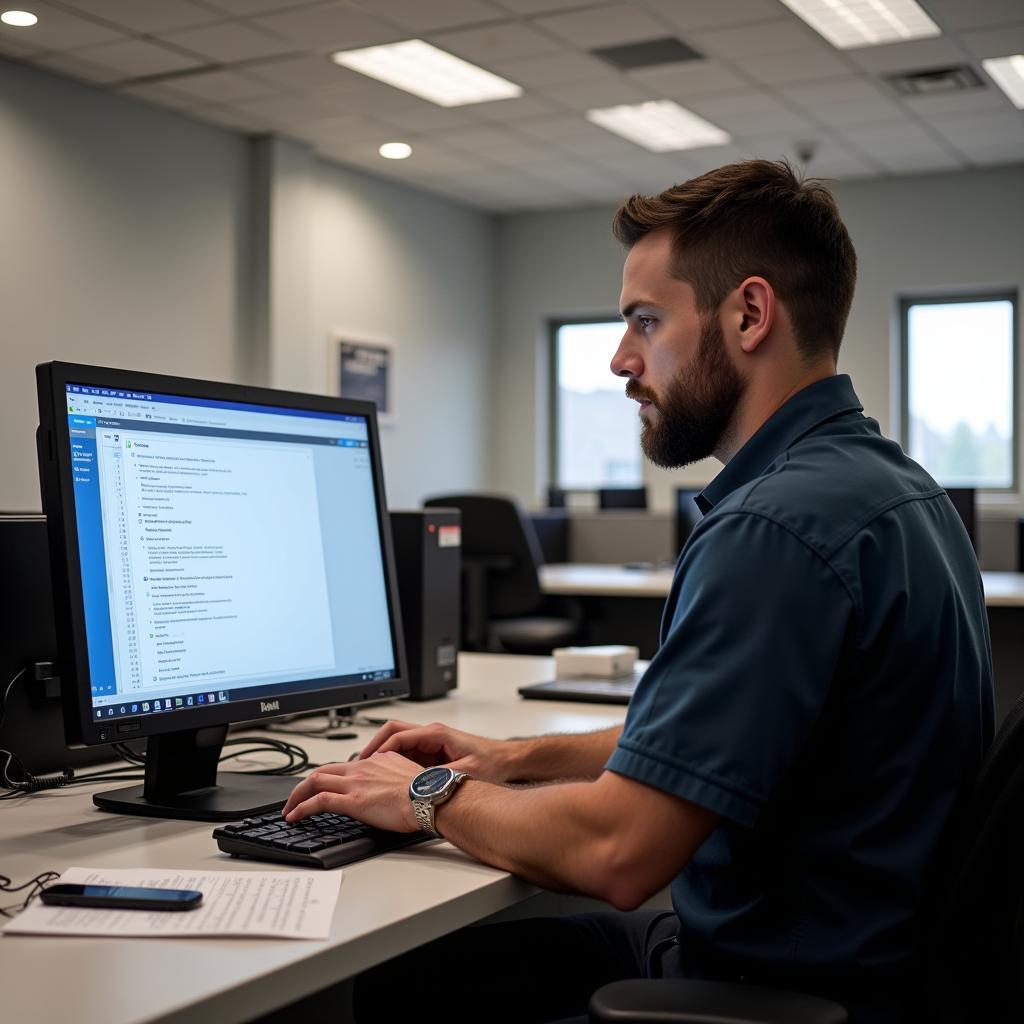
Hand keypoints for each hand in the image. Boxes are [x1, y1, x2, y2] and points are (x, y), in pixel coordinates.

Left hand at [281, 751, 420, 830]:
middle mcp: (362, 768)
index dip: (329, 776)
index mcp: (376, 761)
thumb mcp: (406, 775)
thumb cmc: (425, 792)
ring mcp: (355, 783)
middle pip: (323, 770)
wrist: (429, 797)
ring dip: (297, 795)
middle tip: (296, 796)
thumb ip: (392, 776)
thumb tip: (390, 786)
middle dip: (304, 784)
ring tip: (289, 808)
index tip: (324, 786)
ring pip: (315, 781)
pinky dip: (302, 808)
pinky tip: (295, 817)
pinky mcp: (352, 801)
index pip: (344, 765)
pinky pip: (318, 801)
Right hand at [359, 720, 510, 782]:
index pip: (397, 734)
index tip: (366, 761)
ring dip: (383, 756)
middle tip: (361, 764)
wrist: (508, 761)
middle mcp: (431, 734)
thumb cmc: (492, 762)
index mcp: (436, 734)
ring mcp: (432, 742)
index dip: (379, 748)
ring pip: (398, 744)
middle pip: (393, 733)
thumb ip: (440, 778)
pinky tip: (388, 778)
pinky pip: (407, 754)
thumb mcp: (465, 773)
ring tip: (369, 773)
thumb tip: (419, 786)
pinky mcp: (434, 752)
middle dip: (375, 746)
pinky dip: (394, 763)